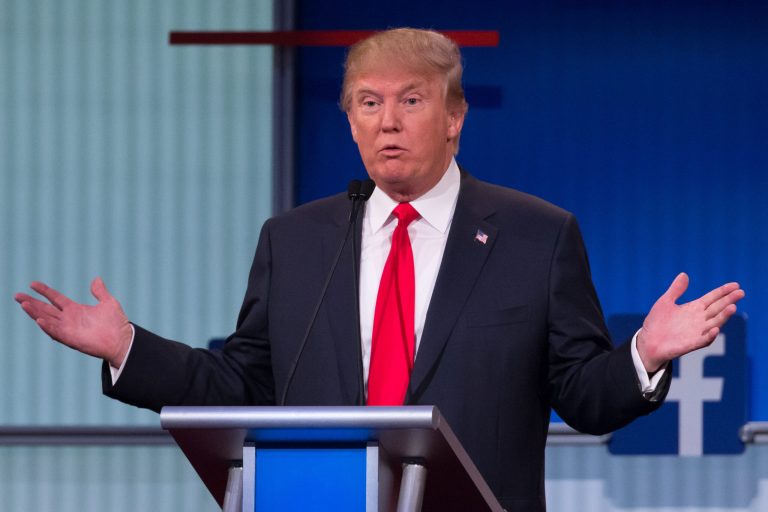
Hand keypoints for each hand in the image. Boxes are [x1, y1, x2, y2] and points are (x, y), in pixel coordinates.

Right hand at [14, 278, 132, 367]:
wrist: (122, 340)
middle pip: (46, 309)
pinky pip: (56, 332)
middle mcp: (68, 319)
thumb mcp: (108, 302)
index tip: (32, 284)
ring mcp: (68, 329)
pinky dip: (47, 326)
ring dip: (35, 313)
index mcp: (75, 310)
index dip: (44, 291)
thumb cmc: (116, 323)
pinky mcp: (71, 339)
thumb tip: (96, 279)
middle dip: (32, 302)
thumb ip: (100, 291)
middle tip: (17, 295)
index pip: (55, 298)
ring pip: (47, 319)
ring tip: (24, 304)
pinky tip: (39, 319)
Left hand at [637, 272, 744, 372]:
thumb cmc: (657, 323)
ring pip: (714, 323)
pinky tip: (715, 329)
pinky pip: (703, 340)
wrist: (648, 342)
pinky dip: (710, 335)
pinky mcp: (691, 343)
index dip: (723, 292)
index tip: (735, 285)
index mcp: (694, 309)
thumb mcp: (665, 302)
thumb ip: (676, 290)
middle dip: (728, 301)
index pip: (712, 298)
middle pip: (717, 308)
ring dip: (723, 317)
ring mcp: (697, 332)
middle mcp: (699, 320)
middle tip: (740, 293)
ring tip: (732, 307)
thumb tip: (684, 274)